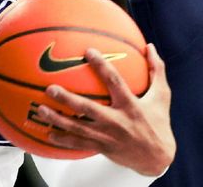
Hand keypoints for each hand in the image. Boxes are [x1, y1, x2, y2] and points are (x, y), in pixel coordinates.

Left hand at [37, 44, 175, 176]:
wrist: (157, 158)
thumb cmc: (159, 122)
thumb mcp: (162, 95)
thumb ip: (156, 69)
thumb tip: (149, 45)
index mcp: (130, 105)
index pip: (114, 81)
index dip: (102, 66)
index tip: (88, 51)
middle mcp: (116, 122)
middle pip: (87, 109)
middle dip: (67, 99)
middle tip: (50, 88)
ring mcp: (107, 137)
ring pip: (77, 129)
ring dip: (57, 120)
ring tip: (40, 110)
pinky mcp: (101, 148)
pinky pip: (78, 144)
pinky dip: (62, 140)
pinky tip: (47, 134)